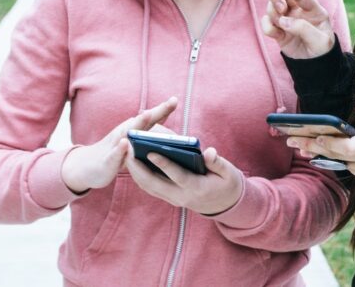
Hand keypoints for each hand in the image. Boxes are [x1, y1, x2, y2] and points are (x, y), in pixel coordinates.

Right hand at [61, 97, 177, 192]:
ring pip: (128, 133)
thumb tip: (172, 140)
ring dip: (138, 124)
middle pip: (143, 121)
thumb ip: (150, 140)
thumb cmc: (117, 154)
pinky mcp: (108, 160)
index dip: (164, 109)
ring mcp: (116, 144)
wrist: (88, 166)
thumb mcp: (135, 145)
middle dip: (157, 111)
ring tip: (147, 114)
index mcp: (134, 130)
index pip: (152, 119)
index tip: (175, 99)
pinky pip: (115, 154)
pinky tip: (125, 143)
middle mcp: (125, 133)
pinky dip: (120, 149)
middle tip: (171, 102)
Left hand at [125, 145, 243, 215]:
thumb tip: (209, 152)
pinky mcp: (169, 198)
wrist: (226, 204)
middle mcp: (182, 196)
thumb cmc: (227, 183)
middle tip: (128, 150)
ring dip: (135, 172)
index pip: (178, 176)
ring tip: (126, 152)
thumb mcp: (228, 172)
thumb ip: (217, 162)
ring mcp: (174, 199)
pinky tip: (134, 162)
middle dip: (139, 168)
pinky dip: (140, 176)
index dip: (164, 164)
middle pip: (155, 184)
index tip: (150, 151)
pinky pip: (150, 188)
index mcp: (198, 188)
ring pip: (149, 187)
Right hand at [261, 0, 334, 58]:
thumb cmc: (322, 50)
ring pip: (272, 7)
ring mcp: (287, 19)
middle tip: (281, 10)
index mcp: (313, 9)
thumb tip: (283, 21)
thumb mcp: (320, 40)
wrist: (315, 65)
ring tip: (281, 27)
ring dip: (272, 14)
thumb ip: (304, 28)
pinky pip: (266, 23)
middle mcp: (299, 11)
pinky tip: (277, 35)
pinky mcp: (278, 30)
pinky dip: (267, 27)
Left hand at [287, 98, 354, 180]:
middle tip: (293, 140)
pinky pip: (349, 168)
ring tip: (299, 145)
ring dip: (320, 155)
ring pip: (342, 164)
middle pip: (340, 157)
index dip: (331, 144)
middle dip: (315, 148)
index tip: (314, 136)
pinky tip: (316, 152)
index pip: (350, 148)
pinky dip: (333, 160)